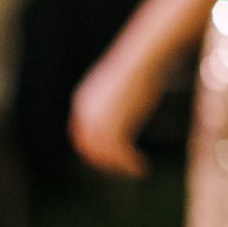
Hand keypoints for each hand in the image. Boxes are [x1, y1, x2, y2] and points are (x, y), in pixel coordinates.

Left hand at [70, 41, 166, 177]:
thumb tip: (132, 98)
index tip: (113, 155)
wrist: (145, 56)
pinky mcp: (113, 128)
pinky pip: (120, 154)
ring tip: (135, 170)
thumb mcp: (125, 82)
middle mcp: (86, 114)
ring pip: (104, 154)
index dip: (95, 148)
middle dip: (106, 161)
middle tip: (125, 168)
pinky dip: (129, 164)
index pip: (82, 134)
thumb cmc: (143, 62)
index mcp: (84, 102)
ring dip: (119, 165)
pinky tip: (142, 168)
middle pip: (90, 148)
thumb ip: (121, 96)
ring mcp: (98, 122)